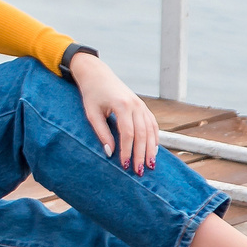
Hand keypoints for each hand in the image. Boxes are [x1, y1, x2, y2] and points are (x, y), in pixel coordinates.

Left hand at [70, 53, 159, 173]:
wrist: (97, 74)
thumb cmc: (91, 93)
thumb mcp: (92, 113)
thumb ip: (101, 133)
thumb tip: (110, 153)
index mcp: (122, 105)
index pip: (128, 133)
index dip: (127, 151)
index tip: (124, 166)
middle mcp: (136, 105)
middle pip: (142, 135)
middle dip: (141, 155)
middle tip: (139, 172)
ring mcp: (142, 105)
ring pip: (151, 131)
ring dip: (151, 149)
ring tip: (149, 165)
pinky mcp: (143, 106)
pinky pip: (152, 125)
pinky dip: (154, 138)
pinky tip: (153, 151)